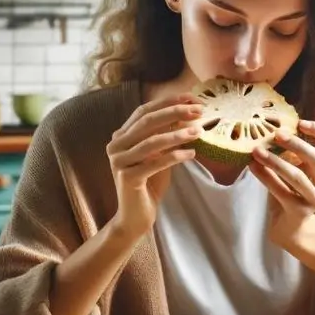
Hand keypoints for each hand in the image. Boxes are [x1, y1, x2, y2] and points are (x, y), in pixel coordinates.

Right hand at [105, 93, 201, 240]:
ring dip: (178, 134)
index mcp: (121, 136)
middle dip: (175, 112)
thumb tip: (188, 115)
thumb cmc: (149, 183)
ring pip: (151, 141)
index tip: (192, 98)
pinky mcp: (127, 177)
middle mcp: (115, 145)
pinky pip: (154, 163)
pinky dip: (174, 156)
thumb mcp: (160, 155)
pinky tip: (191, 153)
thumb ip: (167, 136)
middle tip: (199, 110)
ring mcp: (118, 161)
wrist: (135, 216)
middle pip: (148, 121)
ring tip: (199, 130)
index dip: (168, 102)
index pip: (145, 111)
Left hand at [250, 120, 314, 241]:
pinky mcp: (300, 211)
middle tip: (276, 134)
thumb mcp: (294, 170)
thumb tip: (267, 131)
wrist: (290, 228)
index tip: (300, 123)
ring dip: (275, 161)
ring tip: (256, 151)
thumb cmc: (290, 193)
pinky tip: (253, 167)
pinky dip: (265, 176)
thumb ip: (288, 154)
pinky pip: (280, 190)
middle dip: (296, 144)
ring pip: (297, 176)